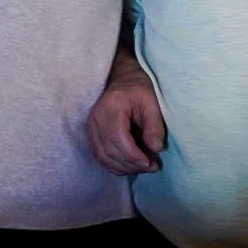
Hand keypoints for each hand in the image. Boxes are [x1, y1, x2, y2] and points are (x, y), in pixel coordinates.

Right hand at [86, 51, 165, 174]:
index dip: (133, 156)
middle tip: (153, 167)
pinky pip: (99, 156)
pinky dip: (114, 166)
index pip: (117, 138)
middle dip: (131, 164)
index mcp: (111, 107)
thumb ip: (154, 126)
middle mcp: (96, 118)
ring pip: (102, 157)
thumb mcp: (152, 103)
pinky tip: (130, 166)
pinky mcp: (91, 134)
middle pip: (109, 150)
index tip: (151, 163)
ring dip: (124, 168)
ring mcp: (91, 127)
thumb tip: (156, 149)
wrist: (122, 79)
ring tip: (144, 167)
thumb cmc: (138, 89)